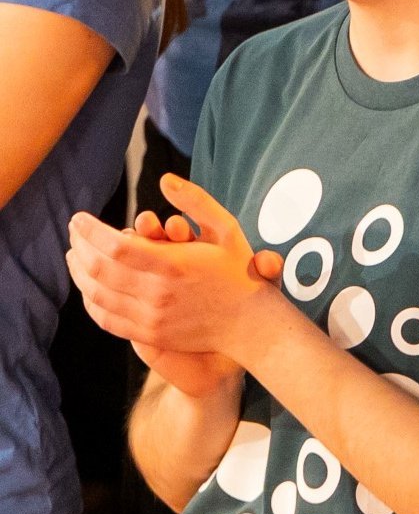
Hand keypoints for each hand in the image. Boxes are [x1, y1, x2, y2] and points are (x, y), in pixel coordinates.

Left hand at [66, 179, 281, 364]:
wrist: (250, 322)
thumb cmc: (239, 271)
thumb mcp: (226, 228)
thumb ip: (196, 202)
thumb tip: (164, 179)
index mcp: (175, 264)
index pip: (116, 246)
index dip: (90, 230)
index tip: (78, 218)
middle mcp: (158, 293)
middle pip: (100, 269)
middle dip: (80, 246)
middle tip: (74, 232)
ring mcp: (151, 317)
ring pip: (97, 294)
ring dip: (78, 272)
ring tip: (75, 255)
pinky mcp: (148, 334)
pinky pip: (105, 318)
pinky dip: (89, 300)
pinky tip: (88, 286)